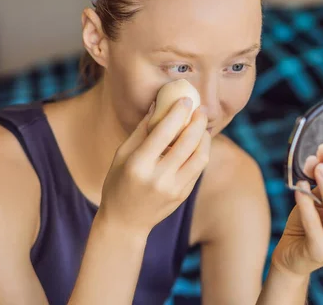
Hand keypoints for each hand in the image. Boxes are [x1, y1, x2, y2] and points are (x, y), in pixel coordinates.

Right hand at [97, 97, 210, 236]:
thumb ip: (141, 131)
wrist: (125, 222)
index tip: (186, 100)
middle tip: (200, 109)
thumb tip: (157, 105)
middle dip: (197, 122)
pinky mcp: (183, 195)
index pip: (164, 132)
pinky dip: (201, 151)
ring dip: (204, 137)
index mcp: (139, 165)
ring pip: (200, 157)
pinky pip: (198, 168)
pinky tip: (198, 141)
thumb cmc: (118, 183)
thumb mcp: (122, 155)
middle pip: (187, 142)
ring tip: (201, 125)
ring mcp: (174, 189)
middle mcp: (158, 178)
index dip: (178, 113)